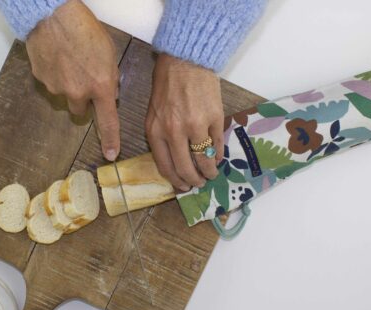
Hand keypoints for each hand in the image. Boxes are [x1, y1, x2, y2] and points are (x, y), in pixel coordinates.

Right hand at [26, 0, 119, 160]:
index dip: (111, 139)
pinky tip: (57, 57)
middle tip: (83, 79)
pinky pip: (51, 84)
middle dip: (82, 100)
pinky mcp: (41, 79)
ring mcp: (57, 87)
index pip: (108, 121)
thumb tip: (109, 92)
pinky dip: (54, 75)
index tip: (111, 154)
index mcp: (100, 86)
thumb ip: (110, 77)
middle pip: (80, 111)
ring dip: (68, 86)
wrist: (54, 15)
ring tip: (68, 61)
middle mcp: (78, 92)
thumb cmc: (85, 29)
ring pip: (64, 96)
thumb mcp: (109, 53)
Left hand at [145, 54, 224, 190]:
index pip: (166, 166)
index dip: (176, 180)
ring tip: (211, 175)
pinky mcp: (214, 119)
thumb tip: (174, 160)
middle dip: (193, 181)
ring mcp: (196, 126)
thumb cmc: (166, 85)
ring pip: (203, 160)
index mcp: (156, 131)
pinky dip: (217, 156)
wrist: (185, 61)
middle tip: (198, 184)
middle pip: (185, 168)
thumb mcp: (153, 113)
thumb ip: (160, 136)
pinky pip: (216, 145)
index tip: (182, 186)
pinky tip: (216, 159)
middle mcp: (174, 132)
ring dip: (208, 172)